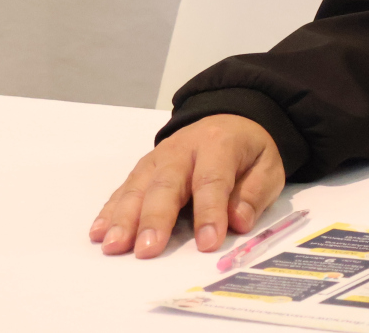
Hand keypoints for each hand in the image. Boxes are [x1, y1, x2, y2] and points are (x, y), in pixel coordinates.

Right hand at [90, 114, 284, 258]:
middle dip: (156, 218)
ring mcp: (158, 158)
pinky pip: (123, 189)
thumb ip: (255, 193)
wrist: (230, 118)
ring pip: (138, 187)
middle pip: (166, 184)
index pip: (212, 180)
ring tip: (114, 246)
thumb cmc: (249, 150)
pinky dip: (110, 211)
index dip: (210, 212)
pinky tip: (99, 232)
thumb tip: (238, 222)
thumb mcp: (268, 165)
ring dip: (124, 218)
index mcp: (219, 145)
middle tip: (147, 249)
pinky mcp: (143, 169)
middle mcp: (182, 149)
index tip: (207, 243)